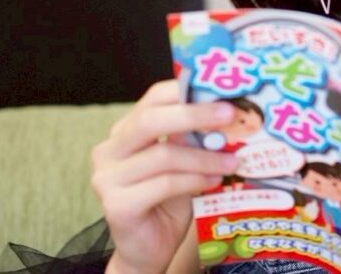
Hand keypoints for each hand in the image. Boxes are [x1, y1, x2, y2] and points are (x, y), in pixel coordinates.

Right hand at [91, 80, 240, 273]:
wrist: (148, 249)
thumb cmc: (168, 201)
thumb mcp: (184, 162)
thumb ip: (194, 138)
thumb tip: (228, 112)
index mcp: (125, 131)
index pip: (153, 98)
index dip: (186, 91)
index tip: (223, 91)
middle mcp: (109, 150)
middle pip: (152, 120)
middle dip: (195, 114)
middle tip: (230, 114)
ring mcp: (107, 178)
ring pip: (163, 155)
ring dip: (205, 156)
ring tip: (233, 160)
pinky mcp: (116, 205)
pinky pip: (164, 184)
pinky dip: (195, 180)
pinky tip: (215, 181)